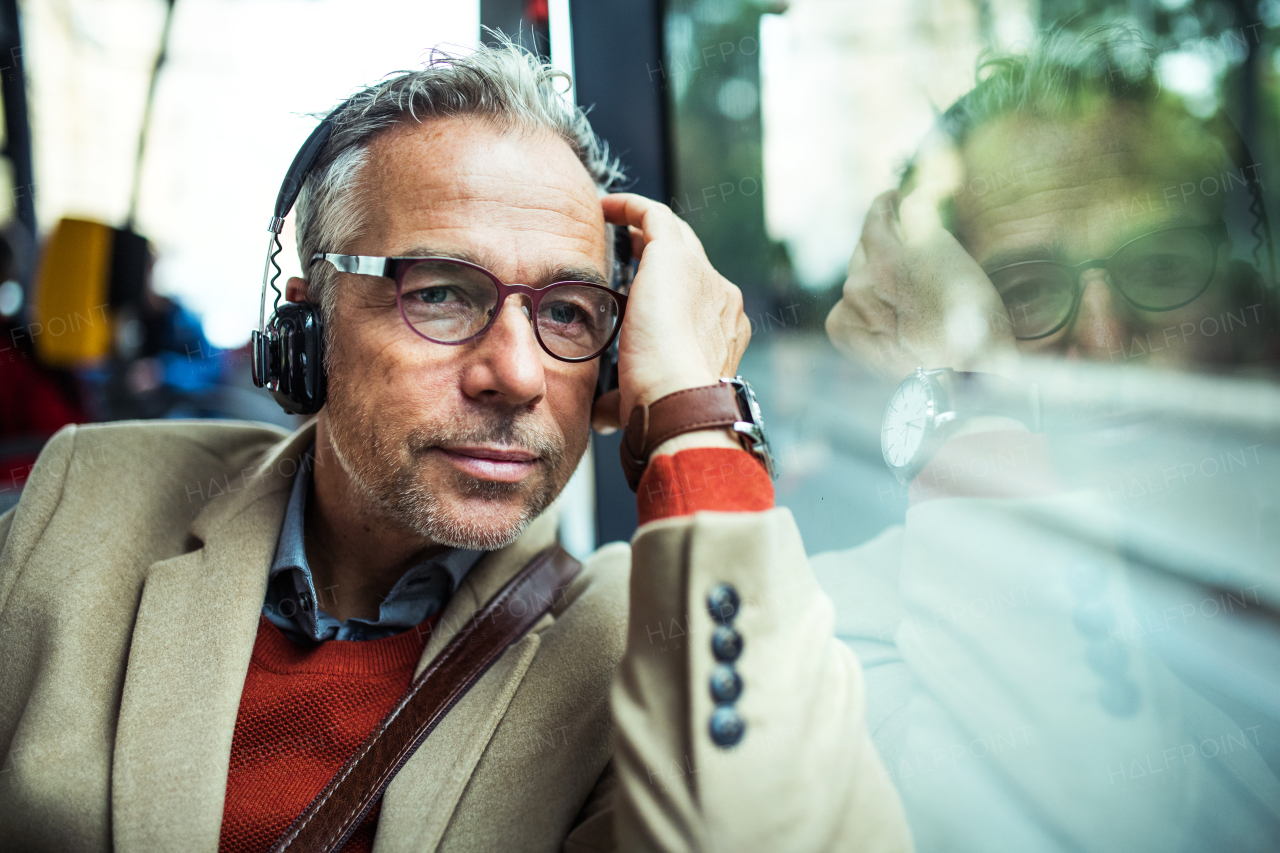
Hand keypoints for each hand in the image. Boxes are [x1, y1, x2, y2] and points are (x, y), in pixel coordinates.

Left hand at [594, 193, 749, 431]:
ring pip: (674, 235)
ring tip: (614, 222)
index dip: (668, 292)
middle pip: (691, 260)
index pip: (696, 299)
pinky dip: (628, 208)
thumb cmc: (662, 407)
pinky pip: (652, 215)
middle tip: (627, 249)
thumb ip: (622, 400)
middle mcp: (721, 298)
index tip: (639, 291)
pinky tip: (603, 208)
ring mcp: (704, 274)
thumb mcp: (642, 401)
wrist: (678, 394)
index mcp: (721, 331)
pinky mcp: (675, 255)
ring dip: (644, 227)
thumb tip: (600, 416)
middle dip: (659, 253)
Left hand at [824, 189, 1019, 382]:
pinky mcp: (840, 325)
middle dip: (881, 236)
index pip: (890, 210)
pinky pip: (846, 306)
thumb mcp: (965, 267)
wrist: (957, 384)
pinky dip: (860, 310)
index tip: (894, 199)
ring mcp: (852, 299)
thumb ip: (930, 234)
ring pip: (857, 273)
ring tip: (897, 296)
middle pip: (868, 238)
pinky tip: (883, 323)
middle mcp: (871, 270)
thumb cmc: (974, 328)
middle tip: (895, 241)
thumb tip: (913, 207)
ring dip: (873, 276)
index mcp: (906, 249)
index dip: (891, 202)